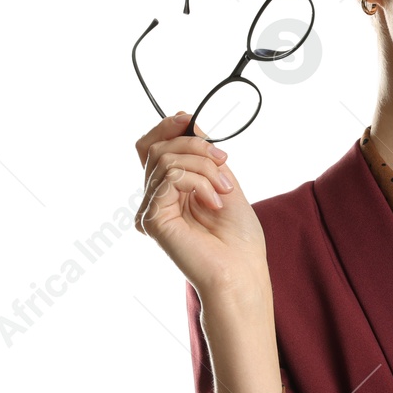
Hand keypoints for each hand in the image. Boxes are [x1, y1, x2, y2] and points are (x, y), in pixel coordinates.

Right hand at [134, 111, 267, 298]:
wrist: (242, 271)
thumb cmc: (238, 238)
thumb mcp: (224, 182)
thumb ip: (203, 157)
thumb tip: (191, 126)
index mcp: (169, 191)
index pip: (151, 147)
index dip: (167, 127)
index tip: (191, 120)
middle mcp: (155, 200)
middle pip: (156, 148)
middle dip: (195, 146)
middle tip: (223, 163)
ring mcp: (150, 210)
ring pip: (165, 159)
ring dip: (203, 166)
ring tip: (224, 190)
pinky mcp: (152, 219)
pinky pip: (170, 177)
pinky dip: (199, 181)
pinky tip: (214, 202)